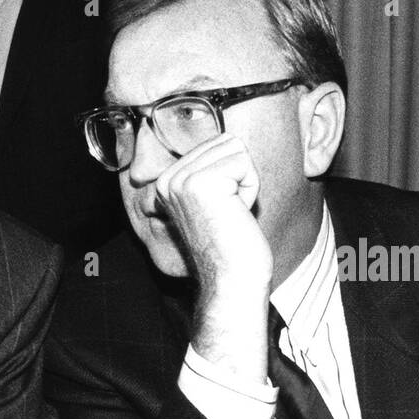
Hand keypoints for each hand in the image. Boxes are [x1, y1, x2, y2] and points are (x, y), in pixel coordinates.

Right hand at [157, 134, 272, 380]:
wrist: (231, 277)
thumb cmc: (231, 242)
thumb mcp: (216, 198)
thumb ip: (214, 169)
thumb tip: (230, 141)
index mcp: (168, 180)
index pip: (218, 143)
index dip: (232, 175)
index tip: (221, 210)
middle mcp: (169, 178)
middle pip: (227, 142)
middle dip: (240, 175)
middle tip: (228, 212)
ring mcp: (182, 180)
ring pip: (236, 149)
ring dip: (245, 182)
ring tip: (230, 212)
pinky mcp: (202, 183)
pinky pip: (244, 164)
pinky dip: (250, 189)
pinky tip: (235, 214)